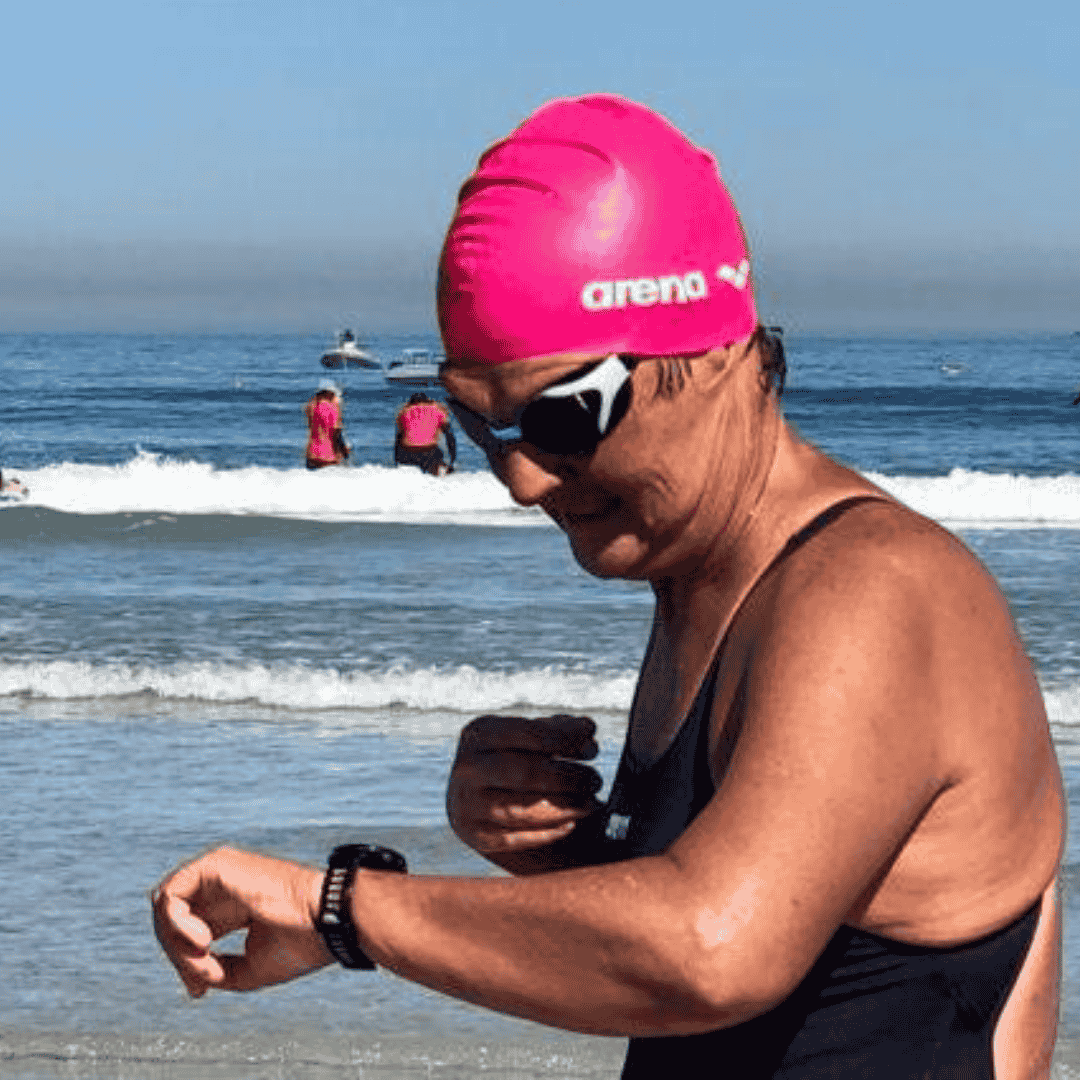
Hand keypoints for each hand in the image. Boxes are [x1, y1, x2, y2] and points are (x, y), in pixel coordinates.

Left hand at [152, 847, 333, 997]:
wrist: (323, 921)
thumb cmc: (300, 942)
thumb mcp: (248, 968)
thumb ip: (215, 969)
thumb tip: (194, 974)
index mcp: (230, 908)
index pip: (188, 932)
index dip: (186, 965)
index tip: (200, 990)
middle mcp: (221, 888)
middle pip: (172, 922)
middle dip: (179, 957)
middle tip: (202, 979)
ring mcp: (217, 874)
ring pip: (166, 907)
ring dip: (176, 943)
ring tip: (203, 959)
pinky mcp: (215, 865)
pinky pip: (170, 895)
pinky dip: (176, 924)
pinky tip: (202, 942)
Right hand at [447, 714, 602, 871]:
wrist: (473, 794)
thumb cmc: (510, 757)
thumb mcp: (524, 736)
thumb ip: (557, 731)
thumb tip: (587, 731)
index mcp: (480, 733)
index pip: (531, 734)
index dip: (568, 739)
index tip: (592, 746)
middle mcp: (469, 768)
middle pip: (528, 773)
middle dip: (569, 777)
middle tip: (594, 780)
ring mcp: (468, 803)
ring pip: (522, 810)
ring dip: (564, 807)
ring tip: (590, 803)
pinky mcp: (476, 835)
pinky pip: (516, 838)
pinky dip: (548, 832)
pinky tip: (571, 824)